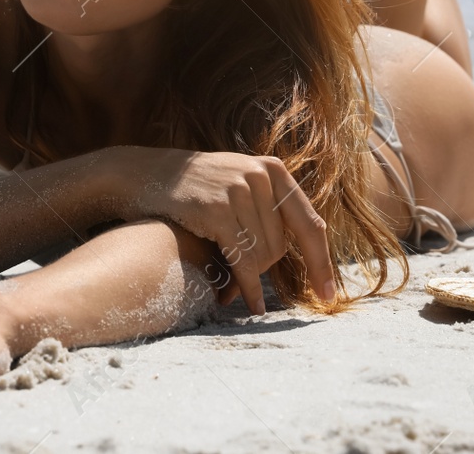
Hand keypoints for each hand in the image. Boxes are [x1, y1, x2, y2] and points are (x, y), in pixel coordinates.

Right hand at [110, 146, 337, 313]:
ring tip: (228, 288)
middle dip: (265, 272)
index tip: (330, 295)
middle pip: (281, 247)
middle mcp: (261, 175)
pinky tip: (245, 303)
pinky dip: (245, 286)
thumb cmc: (193, 190)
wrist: (143, 175)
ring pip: (262, 256)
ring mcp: (239, 189)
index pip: (309, 224)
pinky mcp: (217, 208)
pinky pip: (242, 259)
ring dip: (248, 280)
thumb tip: (312, 255)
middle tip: (243, 285)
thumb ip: (269, 209)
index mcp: (273, 170)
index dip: (322, 263)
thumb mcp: (237, 184)